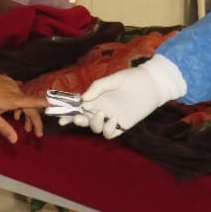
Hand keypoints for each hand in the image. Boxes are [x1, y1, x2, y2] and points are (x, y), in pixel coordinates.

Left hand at [0, 69, 47, 142]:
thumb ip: (4, 128)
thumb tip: (15, 140)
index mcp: (13, 100)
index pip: (33, 102)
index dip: (45, 105)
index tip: (56, 106)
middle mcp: (16, 91)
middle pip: (31, 106)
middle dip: (35, 121)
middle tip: (37, 134)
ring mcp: (12, 85)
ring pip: (24, 101)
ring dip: (26, 114)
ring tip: (24, 126)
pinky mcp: (8, 82)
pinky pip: (18, 95)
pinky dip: (20, 105)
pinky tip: (15, 113)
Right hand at [60, 56, 186, 139]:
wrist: (152, 84)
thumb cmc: (132, 78)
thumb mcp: (113, 79)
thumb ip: (97, 87)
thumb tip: (83, 99)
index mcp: (96, 98)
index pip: (78, 106)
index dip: (67, 111)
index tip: (58, 115)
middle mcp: (101, 109)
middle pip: (83, 119)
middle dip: (76, 120)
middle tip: (77, 117)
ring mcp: (111, 118)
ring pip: (95, 128)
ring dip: (94, 123)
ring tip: (101, 113)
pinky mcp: (123, 125)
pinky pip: (110, 133)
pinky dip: (109, 129)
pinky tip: (114, 119)